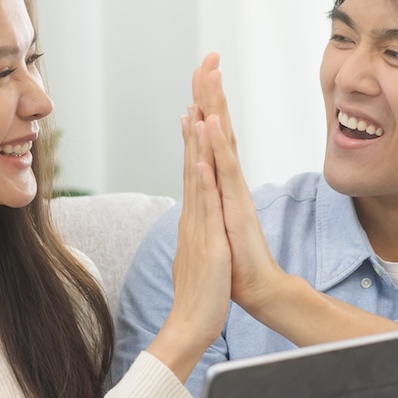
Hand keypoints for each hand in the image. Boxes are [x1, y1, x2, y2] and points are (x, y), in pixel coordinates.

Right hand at [146, 107, 231, 382]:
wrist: (192, 324)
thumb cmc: (202, 291)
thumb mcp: (202, 249)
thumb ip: (197, 228)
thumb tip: (195, 217)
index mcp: (194, 212)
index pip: (195, 161)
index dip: (196, 128)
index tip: (198, 95)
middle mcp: (192, 211)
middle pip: (193, 153)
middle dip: (198, 111)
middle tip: (200, 73)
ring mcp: (196, 222)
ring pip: (195, 170)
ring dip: (196, 136)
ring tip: (196, 101)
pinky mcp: (205, 238)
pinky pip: (204, 201)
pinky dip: (203, 175)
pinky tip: (203, 154)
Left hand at [190, 53, 289, 317]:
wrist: (257, 289)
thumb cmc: (237, 260)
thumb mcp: (215, 222)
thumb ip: (211, 199)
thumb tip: (204, 180)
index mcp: (221, 183)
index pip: (211, 136)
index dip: (206, 105)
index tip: (200, 75)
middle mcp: (230, 181)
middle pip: (220, 128)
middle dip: (213, 92)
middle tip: (209, 58)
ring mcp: (234, 192)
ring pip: (224, 141)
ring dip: (217, 108)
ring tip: (212, 76)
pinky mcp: (237, 207)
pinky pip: (225, 171)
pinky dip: (218, 146)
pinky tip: (212, 124)